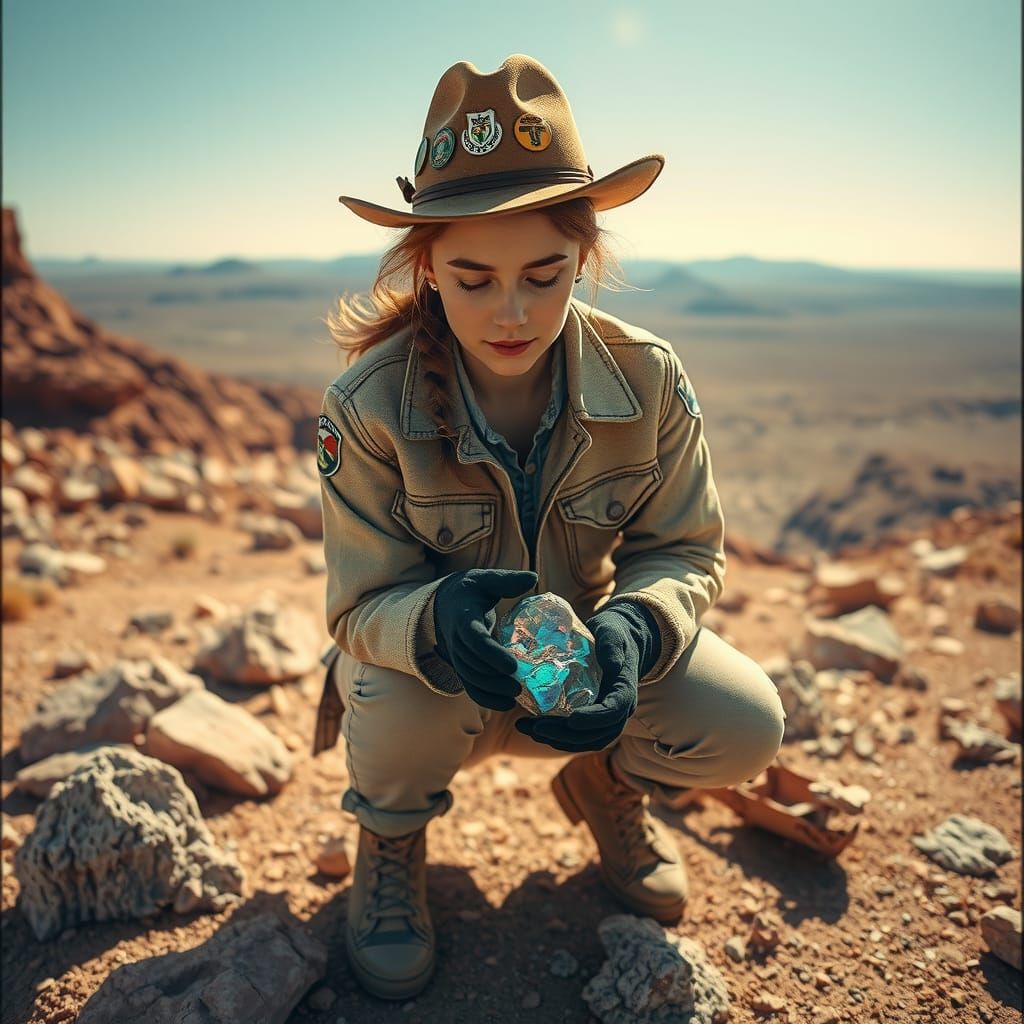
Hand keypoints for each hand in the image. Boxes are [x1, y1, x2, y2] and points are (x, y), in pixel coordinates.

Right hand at [433, 568, 537, 710]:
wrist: (444, 603)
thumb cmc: (470, 590)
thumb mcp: (485, 580)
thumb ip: (507, 580)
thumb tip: (533, 578)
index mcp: (463, 618)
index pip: (474, 640)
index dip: (491, 654)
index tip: (512, 665)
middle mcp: (455, 640)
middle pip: (471, 664)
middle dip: (493, 678)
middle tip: (518, 686)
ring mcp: (456, 655)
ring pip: (469, 678)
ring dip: (490, 691)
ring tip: (515, 697)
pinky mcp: (461, 665)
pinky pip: (469, 686)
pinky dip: (485, 698)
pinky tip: (506, 704)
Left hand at [514, 601, 660, 752]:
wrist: (618, 639)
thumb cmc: (613, 633)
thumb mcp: (612, 632)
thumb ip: (611, 646)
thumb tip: (612, 664)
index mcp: (625, 689)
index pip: (613, 712)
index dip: (594, 719)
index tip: (571, 719)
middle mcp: (619, 710)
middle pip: (597, 734)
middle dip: (566, 736)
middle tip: (536, 727)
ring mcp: (606, 717)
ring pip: (586, 741)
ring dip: (557, 741)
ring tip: (526, 728)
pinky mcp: (593, 717)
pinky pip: (578, 736)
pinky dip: (556, 737)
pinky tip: (532, 727)